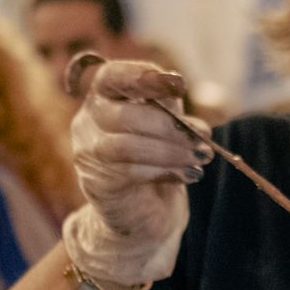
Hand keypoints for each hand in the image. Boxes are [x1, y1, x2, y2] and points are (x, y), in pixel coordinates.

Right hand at [61, 60, 210, 289]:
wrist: (141, 212)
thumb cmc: (155, 161)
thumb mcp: (165, 128)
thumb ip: (171, 112)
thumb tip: (190, 116)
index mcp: (104, 98)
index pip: (111, 76)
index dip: (142, 77)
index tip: (178, 85)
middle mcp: (87, 122)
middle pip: (124, 114)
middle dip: (168, 125)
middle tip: (202, 138)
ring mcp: (88, 153)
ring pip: (127, 145)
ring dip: (171, 151)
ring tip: (200, 158)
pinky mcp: (97, 183)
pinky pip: (130, 172)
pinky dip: (165, 171)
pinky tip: (189, 175)